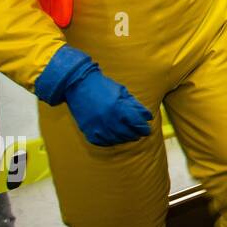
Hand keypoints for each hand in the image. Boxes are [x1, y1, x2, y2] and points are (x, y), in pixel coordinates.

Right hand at [34, 45, 151, 145]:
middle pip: (128, 134)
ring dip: (124, 139)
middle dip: (136, 134)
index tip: (147, 130)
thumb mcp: (123, 92)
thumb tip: (148, 117)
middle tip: (139, 134)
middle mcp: (108, 119)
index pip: (136, 123)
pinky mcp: (87, 130)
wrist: (78, 85)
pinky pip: (102, 142)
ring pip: (116, 139)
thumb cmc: (103, 86)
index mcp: (118, 108)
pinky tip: (115, 137)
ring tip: (129, 136)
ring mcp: (96, 126)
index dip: (144, 128)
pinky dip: (110, 141)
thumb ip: (136, 106)